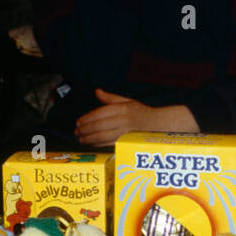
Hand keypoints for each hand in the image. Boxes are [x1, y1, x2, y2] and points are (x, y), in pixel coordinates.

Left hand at [75, 90, 198, 145]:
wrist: (158, 124)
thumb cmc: (141, 112)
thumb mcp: (127, 101)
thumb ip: (110, 98)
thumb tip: (96, 91)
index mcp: (121, 108)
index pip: (99, 113)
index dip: (86, 119)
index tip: (78, 122)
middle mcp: (122, 120)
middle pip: (98, 125)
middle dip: (85, 129)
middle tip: (76, 131)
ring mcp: (124, 132)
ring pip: (102, 136)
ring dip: (89, 139)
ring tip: (80, 139)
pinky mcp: (126, 141)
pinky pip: (108, 144)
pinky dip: (97, 144)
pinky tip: (91, 144)